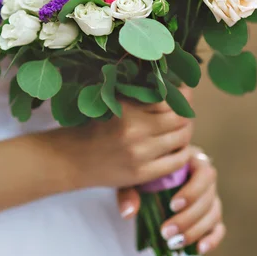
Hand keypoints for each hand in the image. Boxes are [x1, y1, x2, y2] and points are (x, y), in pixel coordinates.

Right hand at [58, 92, 193, 190]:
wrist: (70, 159)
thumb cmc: (92, 127)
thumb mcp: (112, 103)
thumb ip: (137, 93)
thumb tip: (168, 81)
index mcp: (127, 109)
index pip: (168, 98)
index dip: (182, 93)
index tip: (183, 90)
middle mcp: (135, 131)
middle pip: (180, 117)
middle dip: (186, 112)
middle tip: (184, 110)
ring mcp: (140, 154)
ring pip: (182, 138)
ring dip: (186, 131)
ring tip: (181, 128)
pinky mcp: (142, 174)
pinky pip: (177, 161)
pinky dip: (184, 152)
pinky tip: (178, 147)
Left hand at [117, 147, 225, 255]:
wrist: (145, 178)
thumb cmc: (143, 173)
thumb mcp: (134, 177)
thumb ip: (130, 191)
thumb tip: (128, 212)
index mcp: (192, 161)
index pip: (204, 174)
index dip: (192, 192)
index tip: (173, 206)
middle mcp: (206, 178)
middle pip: (209, 198)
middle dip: (188, 218)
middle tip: (166, 232)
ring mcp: (210, 197)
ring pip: (213, 214)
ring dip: (195, 231)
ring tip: (173, 243)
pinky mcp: (211, 216)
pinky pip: (218, 228)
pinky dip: (211, 239)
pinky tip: (198, 249)